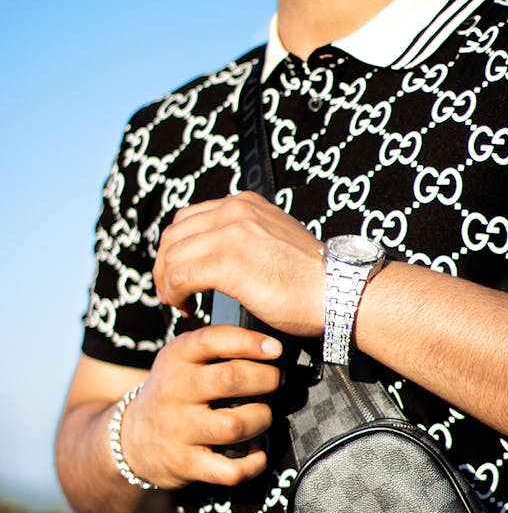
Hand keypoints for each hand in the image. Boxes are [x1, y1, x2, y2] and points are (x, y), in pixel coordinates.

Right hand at [119, 325, 283, 488]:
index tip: (275, 349)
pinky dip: (254, 462)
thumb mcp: (180, 361)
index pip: (212, 340)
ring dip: (262, 420)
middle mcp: (174, 392)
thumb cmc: (173, 395)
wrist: (132, 440)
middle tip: (276, 382)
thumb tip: (270, 348)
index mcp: (175, 359)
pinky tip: (256, 451)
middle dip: (267, 379)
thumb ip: (216, 350)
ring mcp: (178, 430)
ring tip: (261, 416)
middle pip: (230, 380)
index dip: (250, 342)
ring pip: (235, 425)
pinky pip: (230, 469)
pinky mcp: (185, 463)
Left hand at [153, 192, 324, 335]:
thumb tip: (228, 256)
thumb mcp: (277, 241)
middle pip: (174, 234)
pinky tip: (187, 308)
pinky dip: (175, 294)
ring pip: (172, 256)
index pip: (190, 219)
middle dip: (166, 266)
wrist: (337, 292)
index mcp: (245, 204)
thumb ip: (249, 239)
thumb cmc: (313, 280)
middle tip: (174, 292)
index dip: (178, 249)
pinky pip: (180, 276)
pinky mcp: (228, 262)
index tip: (183, 274)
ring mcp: (230, 234)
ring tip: (180, 303)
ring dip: (168, 283)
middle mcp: (235, 211)